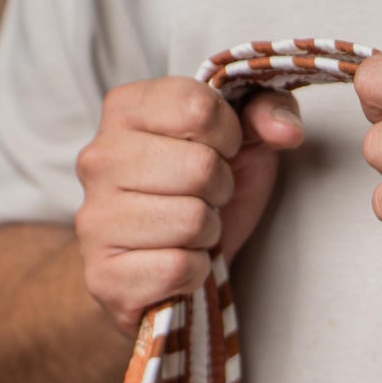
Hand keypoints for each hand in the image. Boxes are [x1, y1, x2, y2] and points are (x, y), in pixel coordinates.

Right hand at [75, 77, 303, 332]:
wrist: (157, 272)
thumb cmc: (199, 198)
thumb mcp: (239, 144)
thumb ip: (264, 113)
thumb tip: (286, 130)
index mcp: (125, 109)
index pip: (199, 106)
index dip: (229, 137)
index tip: (221, 154)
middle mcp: (98, 158)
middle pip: (200, 166)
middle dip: (219, 190)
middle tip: (204, 200)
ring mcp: (95, 218)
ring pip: (192, 221)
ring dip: (207, 234)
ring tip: (190, 232)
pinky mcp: (104, 275)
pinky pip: (179, 268)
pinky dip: (193, 272)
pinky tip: (177, 264)